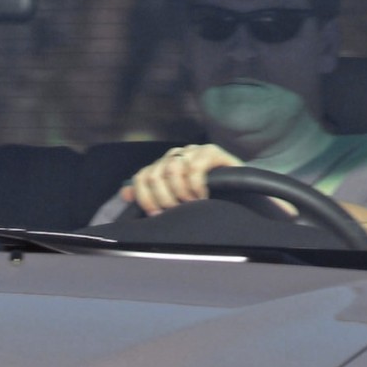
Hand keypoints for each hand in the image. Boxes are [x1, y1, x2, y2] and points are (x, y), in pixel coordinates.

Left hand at [122, 144, 241, 215]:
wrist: (240, 195)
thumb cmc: (206, 201)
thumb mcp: (176, 201)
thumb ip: (150, 196)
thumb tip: (125, 194)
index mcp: (162, 167)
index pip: (141, 177)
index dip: (145, 198)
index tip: (157, 215)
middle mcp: (175, 156)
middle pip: (155, 175)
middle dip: (164, 198)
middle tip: (177, 211)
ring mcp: (192, 152)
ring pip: (172, 169)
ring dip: (180, 192)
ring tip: (191, 204)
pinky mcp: (211, 151)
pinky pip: (195, 166)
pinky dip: (196, 185)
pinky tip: (202, 196)